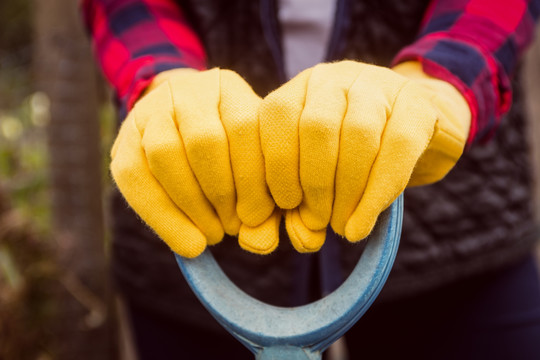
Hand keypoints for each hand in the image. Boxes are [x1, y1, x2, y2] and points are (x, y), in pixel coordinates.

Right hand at [110, 68, 278, 256]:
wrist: (182, 126)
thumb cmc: (232, 154)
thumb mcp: (256, 164)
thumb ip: (267, 200)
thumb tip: (261, 243)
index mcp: (229, 89)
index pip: (245, 126)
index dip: (252, 179)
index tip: (257, 217)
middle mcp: (188, 91)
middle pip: (205, 140)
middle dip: (221, 194)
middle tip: (233, 228)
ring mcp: (151, 110)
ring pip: (165, 154)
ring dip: (191, 206)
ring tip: (212, 234)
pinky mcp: (125, 136)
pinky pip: (134, 176)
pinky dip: (161, 217)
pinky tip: (186, 242)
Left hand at [259, 61, 470, 251]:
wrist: (414, 129)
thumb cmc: (351, 157)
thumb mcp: (315, 166)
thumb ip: (295, 195)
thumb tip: (287, 236)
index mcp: (302, 88)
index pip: (276, 114)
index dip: (277, 166)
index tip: (287, 205)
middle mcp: (337, 79)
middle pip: (316, 127)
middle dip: (314, 184)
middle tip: (319, 221)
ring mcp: (379, 86)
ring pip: (358, 136)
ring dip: (347, 192)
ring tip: (342, 225)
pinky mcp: (418, 104)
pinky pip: (398, 148)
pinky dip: (377, 193)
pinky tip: (363, 222)